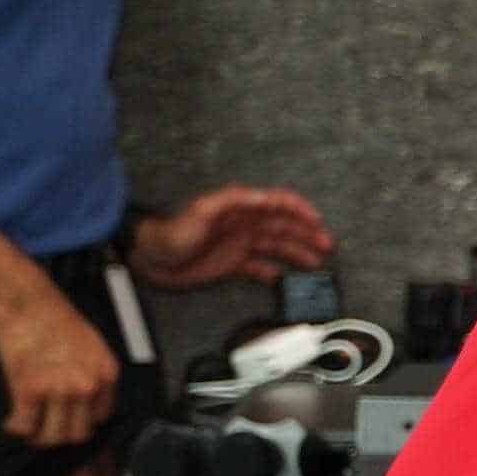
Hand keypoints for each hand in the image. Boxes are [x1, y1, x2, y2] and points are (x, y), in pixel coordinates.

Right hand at [0, 286, 118, 445]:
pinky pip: (24, 426)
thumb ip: (91, 374)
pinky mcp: (29, 389)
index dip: (80, 420)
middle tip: (44, 428)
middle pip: (78, 434)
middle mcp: (87, 385)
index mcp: (106, 374)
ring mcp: (59, 389)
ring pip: (52, 437)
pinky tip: (11, 421)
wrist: (27, 303)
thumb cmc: (54, 319)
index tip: (65, 418)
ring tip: (29, 426)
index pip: (100, 417)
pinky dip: (15, 427)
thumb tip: (82, 400)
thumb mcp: (91, 347)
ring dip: (37, 436)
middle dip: (60, 434)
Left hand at [130, 185, 334, 290]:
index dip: (299, 210)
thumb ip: (232, 200)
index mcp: (240, 208)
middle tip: (326, 245)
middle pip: (284, 226)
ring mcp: (239, 244)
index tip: (317, 221)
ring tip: (316, 262)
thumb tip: (263, 197)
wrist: (150, 258)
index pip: (277, 203)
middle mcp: (244, 224)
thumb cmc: (172, 231)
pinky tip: (283, 278)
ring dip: (297, 252)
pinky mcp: (232, 264)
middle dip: (307, 234)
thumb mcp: (201, 210)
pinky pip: (260, 267)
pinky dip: (274, 272)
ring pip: (277, 246)